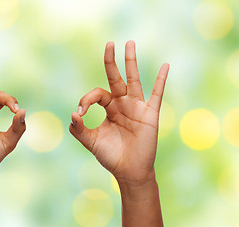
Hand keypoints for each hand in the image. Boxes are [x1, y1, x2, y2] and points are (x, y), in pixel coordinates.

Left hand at [69, 41, 168, 183]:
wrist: (129, 172)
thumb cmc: (111, 156)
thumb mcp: (91, 141)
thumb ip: (79, 129)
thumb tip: (73, 114)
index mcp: (109, 108)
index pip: (97, 94)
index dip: (87, 99)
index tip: (80, 112)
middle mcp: (122, 104)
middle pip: (116, 78)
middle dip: (111, 61)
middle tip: (109, 44)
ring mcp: (137, 107)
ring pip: (134, 80)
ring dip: (131, 62)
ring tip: (129, 43)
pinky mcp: (150, 114)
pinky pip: (156, 94)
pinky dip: (161, 80)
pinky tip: (165, 65)